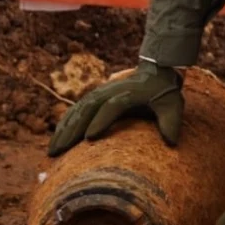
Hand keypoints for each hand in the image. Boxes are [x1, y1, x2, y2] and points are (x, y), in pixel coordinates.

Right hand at [46, 61, 183, 156]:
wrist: (156, 71)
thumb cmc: (165, 92)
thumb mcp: (173, 105)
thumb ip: (171, 122)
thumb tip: (172, 142)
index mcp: (128, 93)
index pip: (112, 107)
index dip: (101, 121)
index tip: (89, 138)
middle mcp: (110, 92)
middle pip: (87, 110)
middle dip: (72, 131)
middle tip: (58, 152)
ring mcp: (100, 93)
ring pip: (77, 111)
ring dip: (63, 130)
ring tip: (52, 151)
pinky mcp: (96, 97)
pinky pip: (76, 110)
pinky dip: (65, 123)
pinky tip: (57, 138)